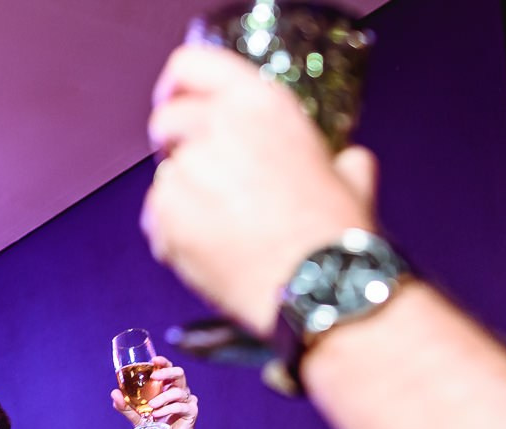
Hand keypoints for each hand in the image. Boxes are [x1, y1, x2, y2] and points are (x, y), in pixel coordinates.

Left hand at [109, 359, 199, 428]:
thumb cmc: (152, 428)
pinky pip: (182, 405)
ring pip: (178, 391)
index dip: (163, 362)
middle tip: (154, 376)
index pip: (168, 368)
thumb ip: (124, 405)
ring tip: (152, 406)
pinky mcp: (191, 412)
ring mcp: (187, 401)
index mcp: (167, 387)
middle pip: (179, 373)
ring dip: (163, 397)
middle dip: (166, 372)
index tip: (154, 360)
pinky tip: (158, 414)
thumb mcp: (135, 416)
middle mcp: (179, 391)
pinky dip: (168, 409)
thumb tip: (114, 393)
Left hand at [142, 46, 378, 336]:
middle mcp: (218, 128)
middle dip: (176, 145)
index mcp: (260, 104)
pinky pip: (156, 221)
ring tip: (224, 229)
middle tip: (201, 176)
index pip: (191, 66)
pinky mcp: (167, 217)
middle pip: (167, 121)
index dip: (176, 85)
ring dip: (182, 199)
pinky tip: (212, 250)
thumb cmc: (332, 234)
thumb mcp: (349, 173)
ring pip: (164, 177)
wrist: (317, 286)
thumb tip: (343, 161)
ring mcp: (188, 172)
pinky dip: (174, 236)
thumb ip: (335, 155)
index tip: (172, 98)